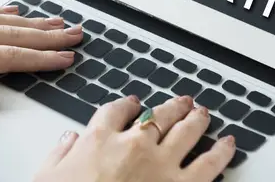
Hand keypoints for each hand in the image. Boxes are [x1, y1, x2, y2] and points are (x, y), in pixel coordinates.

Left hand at [0, 6, 82, 111]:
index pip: (9, 57)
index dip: (40, 59)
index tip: (65, 58)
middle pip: (13, 35)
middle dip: (48, 37)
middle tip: (74, 35)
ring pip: (1, 21)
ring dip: (32, 23)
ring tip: (56, 23)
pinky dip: (0, 12)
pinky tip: (15, 11)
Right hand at [34, 95, 235, 181]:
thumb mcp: (45, 179)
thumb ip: (58, 155)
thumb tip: (68, 139)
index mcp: (100, 140)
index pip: (117, 111)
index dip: (128, 104)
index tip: (133, 104)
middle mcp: (135, 145)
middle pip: (159, 115)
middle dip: (173, 106)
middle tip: (182, 102)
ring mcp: (162, 163)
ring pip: (187, 130)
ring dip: (197, 118)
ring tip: (203, 112)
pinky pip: (209, 164)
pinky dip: (222, 151)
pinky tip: (229, 144)